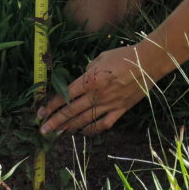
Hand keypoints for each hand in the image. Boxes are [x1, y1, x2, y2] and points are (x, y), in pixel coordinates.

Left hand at [37, 44, 159, 134]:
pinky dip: (93, 130)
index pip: (65, 96)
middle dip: (55, 121)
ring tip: (58, 134)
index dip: (52, 105)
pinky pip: (104, 123)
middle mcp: (97, 95)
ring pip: (85, 120)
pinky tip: (84, 133)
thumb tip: (81, 80)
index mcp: (90, 80)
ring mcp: (109, 104)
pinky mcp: (120, 110)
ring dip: (69, 128)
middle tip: (43, 130)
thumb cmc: (123, 55)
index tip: (41, 113)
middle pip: (71, 111)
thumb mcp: (100, 58)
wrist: (148, 62)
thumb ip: (88, 71)